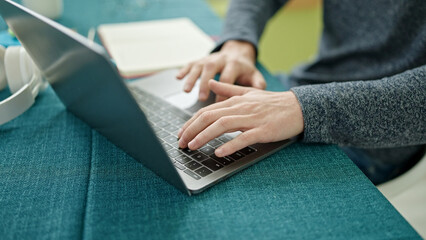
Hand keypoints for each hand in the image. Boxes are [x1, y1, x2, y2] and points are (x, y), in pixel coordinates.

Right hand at [176, 40, 265, 101]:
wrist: (238, 52)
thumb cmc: (245, 71)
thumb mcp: (255, 76)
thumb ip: (258, 84)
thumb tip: (258, 93)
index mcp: (235, 64)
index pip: (228, 78)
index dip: (223, 92)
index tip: (220, 107)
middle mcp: (220, 59)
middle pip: (211, 69)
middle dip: (205, 83)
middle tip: (201, 98)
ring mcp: (209, 58)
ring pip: (199, 66)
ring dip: (192, 78)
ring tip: (186, 91)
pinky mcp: (200, 59)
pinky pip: (190, 63)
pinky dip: (184, 70)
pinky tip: (177, 78)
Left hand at [178, 80, 303, 156]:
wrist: (298, 108)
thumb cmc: (273, 103)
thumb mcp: (249, 93)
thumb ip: (228, 90)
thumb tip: (210, 84)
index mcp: (235, 101)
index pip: (207, 111)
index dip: (190, 122)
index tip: (180, 133)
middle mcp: (240, 108)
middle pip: (210, 117)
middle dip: (191, 129)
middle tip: (180, 142)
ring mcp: (252, 119)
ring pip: (222, 125)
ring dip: (204, 136)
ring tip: (192, 146)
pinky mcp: (263, 130)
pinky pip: (244, 138)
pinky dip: (230, 145)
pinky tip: (219, 152)